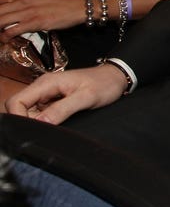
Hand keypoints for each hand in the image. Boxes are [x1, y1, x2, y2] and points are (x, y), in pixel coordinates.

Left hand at [0, 0, 85, 41]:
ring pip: (0, 21)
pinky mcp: (34, 22)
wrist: (78, 4)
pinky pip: (12, 31)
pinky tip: (6, 39)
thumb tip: (10, 9)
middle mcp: (22, 0)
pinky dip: (5, 37)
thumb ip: (22, 1)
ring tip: (0, 35)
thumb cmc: (60, 1)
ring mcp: (28, 11)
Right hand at [4, 64, 129, 122]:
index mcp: (47, 83)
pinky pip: (40, 112)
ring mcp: (47, 93)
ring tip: (57, 124)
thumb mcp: (86, 98)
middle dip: (27, 120)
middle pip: (19, 107)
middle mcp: (43, 87)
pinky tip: (58, 122)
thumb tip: (41, 122)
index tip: (34, 129)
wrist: (115, 77)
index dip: (19, 117)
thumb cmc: (104, 84)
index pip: (16, 101)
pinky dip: (44, 119)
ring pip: (28, 111)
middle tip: (47, 128)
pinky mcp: (53, 100)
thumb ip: (62, 109)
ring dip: (37, 121)